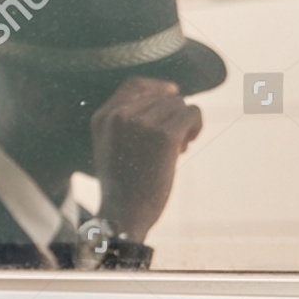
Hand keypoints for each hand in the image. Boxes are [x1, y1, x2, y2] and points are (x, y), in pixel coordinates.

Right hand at [90, 76, 201, 242]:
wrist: (125, 214)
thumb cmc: (123, 185)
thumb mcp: (112, 146)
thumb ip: (127, 119)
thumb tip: (171, 92)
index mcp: (104, 117)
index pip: (136, 84)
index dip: (158, 88)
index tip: (171, 97)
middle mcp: (120, 115)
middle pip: (163, 95)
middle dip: (172, 114)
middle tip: (172, 142)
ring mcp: (142, 123)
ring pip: (179, 104)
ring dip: (184, 123)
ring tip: (176, 149)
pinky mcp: (165, 135)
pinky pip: (192, 113)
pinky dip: (195, 127)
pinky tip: (185, 146)